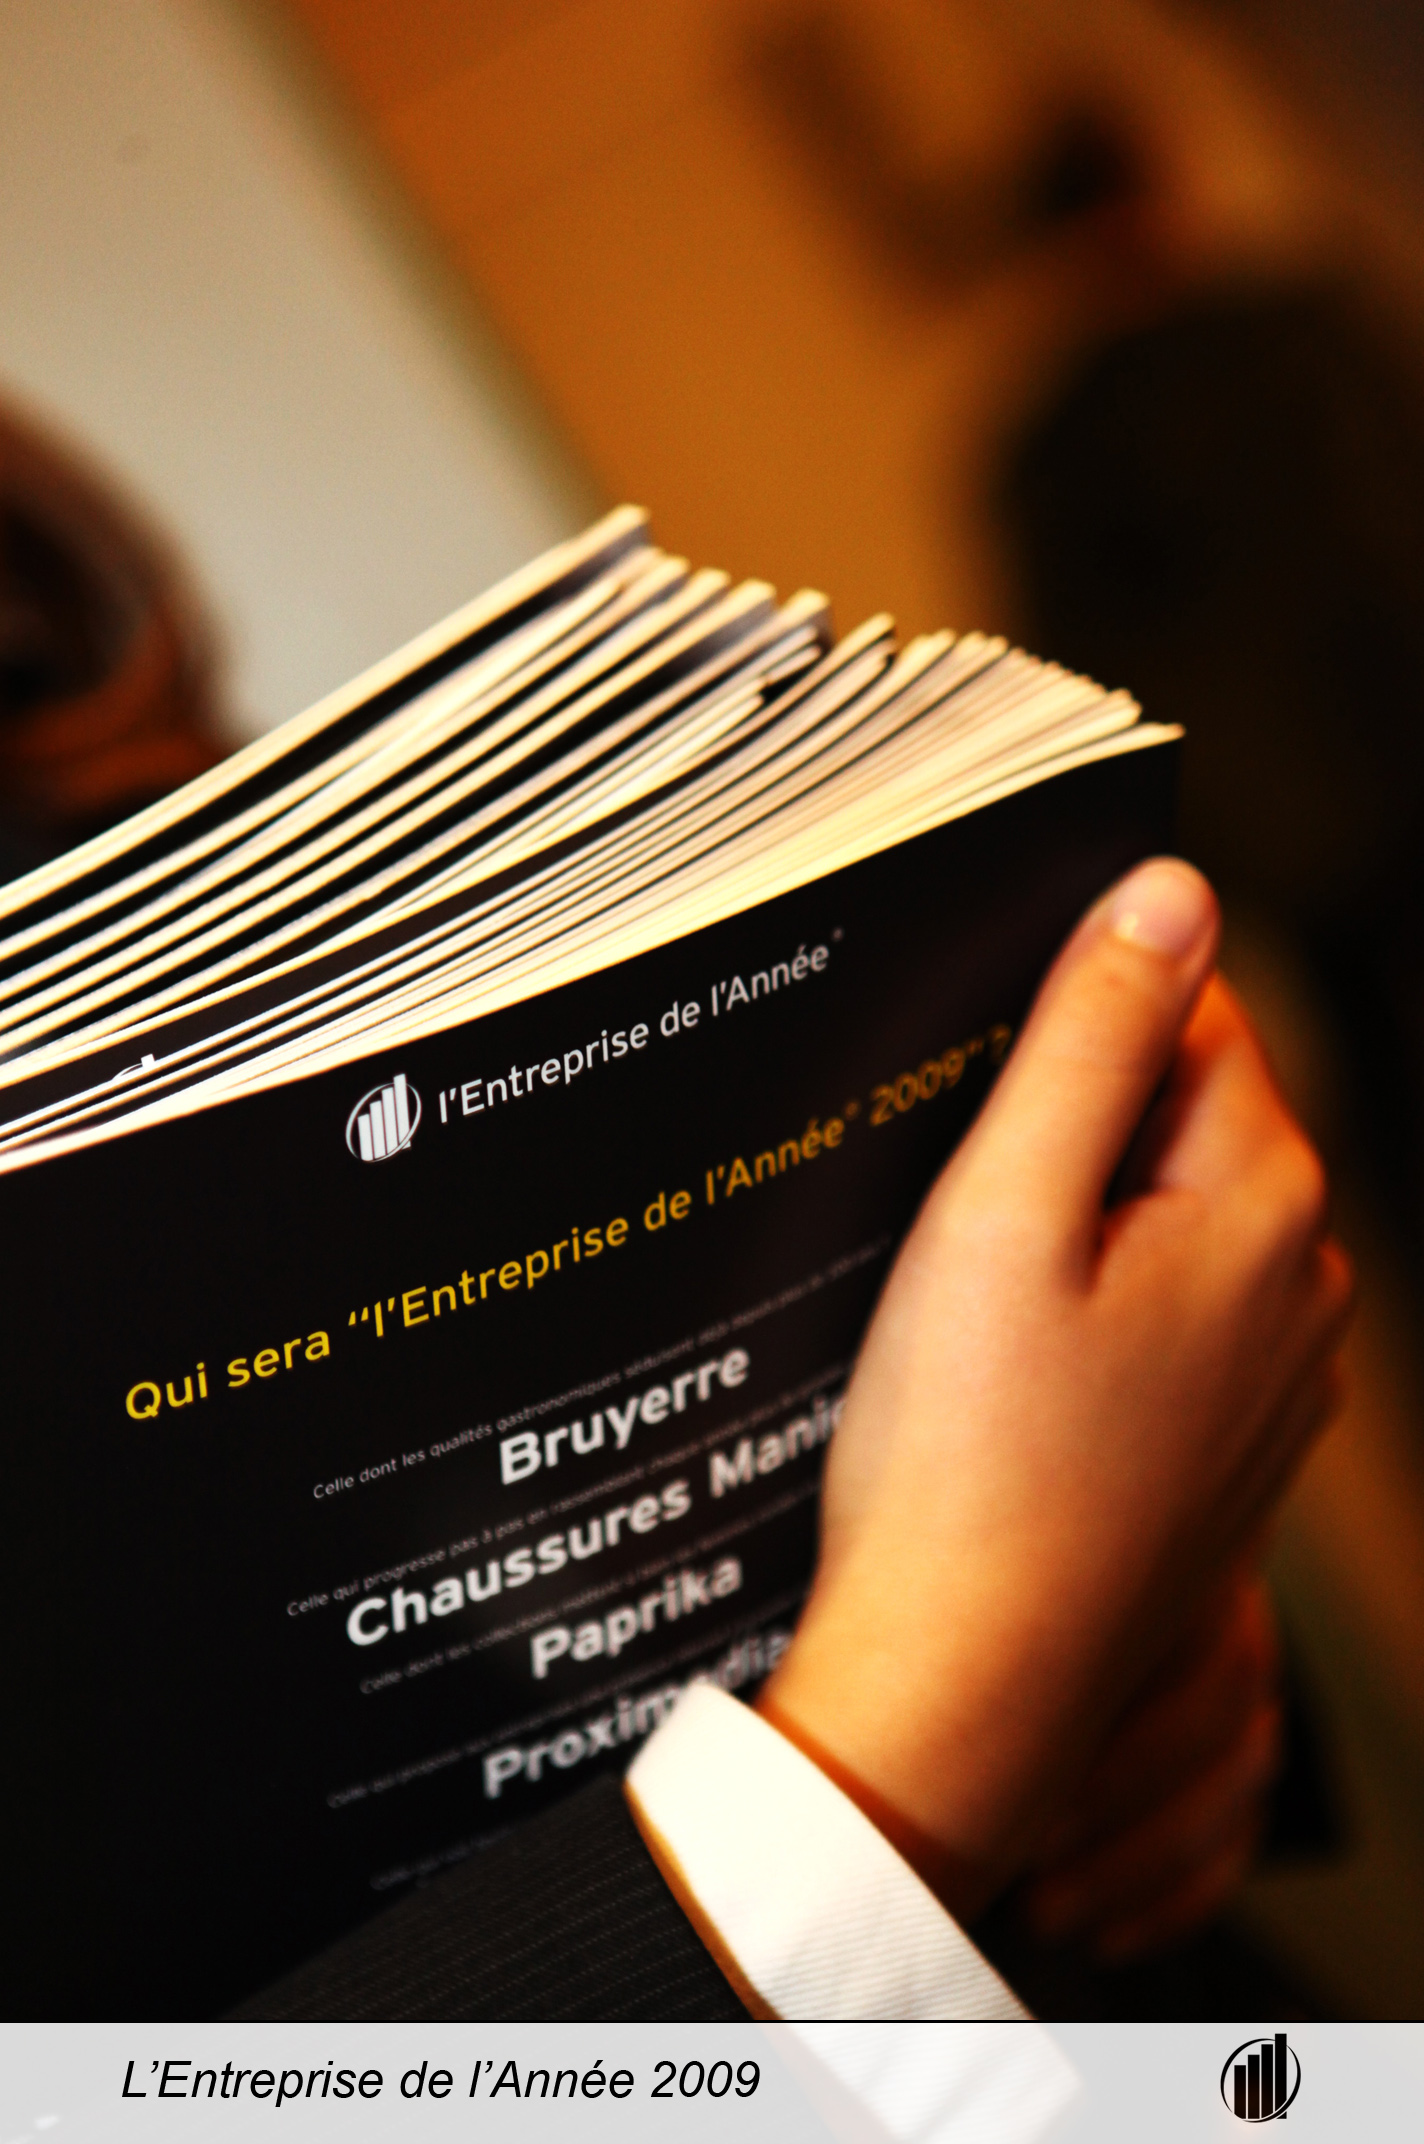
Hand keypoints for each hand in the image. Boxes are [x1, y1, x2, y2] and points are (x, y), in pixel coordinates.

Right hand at [758, 858, 1349, 1918]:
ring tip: (975, 1299)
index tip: (979, 1090)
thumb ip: (1090, 1038)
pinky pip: (1174, 1313)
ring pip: (1176, 1216)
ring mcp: (1278, 1376)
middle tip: (959, 1206)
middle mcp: (1301, 1281)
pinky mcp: (1233, 1442)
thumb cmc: (963, 1458)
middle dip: (1076, 1128)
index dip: (1072, 1028)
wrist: (970, 1684)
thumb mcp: (1004, 1211)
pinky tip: (1016, 1371)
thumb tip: (1167, 893)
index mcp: (1259, 1199)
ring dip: (1084, 1223)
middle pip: (1187, 1114)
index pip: (1192, 1013)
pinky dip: (1100, 1309)